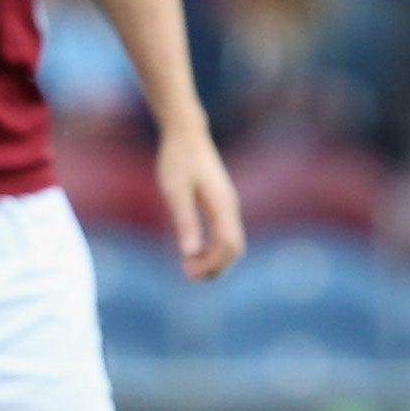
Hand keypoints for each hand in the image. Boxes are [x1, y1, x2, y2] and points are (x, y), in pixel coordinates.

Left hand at [156, 126, 244, 280]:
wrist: (186, 136)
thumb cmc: (177, 161)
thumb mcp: (175, 191)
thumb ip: (184, 220)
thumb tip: (189, 252)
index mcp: (222, 205)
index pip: (229, 244)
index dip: (213, 263)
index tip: (188, 270)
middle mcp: (230, 207)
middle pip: (234, 248)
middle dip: (215, 266)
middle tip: (188, 274)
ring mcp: (228, 206)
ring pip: (231, 242)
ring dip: (214, 259)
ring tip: (189, 268)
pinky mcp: (221, 204)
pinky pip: (224, 233)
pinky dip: (213, 248)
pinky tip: (193, 251)